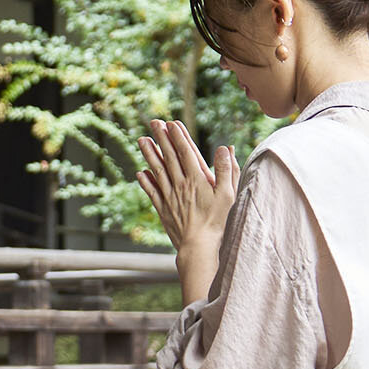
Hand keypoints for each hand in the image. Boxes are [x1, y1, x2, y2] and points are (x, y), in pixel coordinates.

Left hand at [136, 119, 239, 302]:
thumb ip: (228, 170)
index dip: (178, 136)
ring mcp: (169, 196)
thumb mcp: (228, 194)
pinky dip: (145, 181)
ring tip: (142, 140)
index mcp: (197, 179)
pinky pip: (151, 191)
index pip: (186, 152)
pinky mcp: (162, 208)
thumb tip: (226, 147)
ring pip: (157, 170)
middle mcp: (180, 184)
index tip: (171, 123)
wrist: (197, 245)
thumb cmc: (216, 220)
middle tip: (154, 122)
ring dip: (149, 154)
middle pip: (169, 157)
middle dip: (161, 138)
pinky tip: (140, 172)